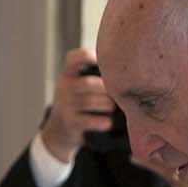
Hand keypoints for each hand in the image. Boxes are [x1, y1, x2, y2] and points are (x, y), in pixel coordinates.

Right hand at [40, 47, 115, 161]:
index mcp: (68, 75)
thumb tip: (127, 69)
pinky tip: (108, 122)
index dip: (87, 56)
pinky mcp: (71, 123)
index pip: (73, 58)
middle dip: (106, 89)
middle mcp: (64, 88)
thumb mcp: (78, 85)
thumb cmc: (78, 103)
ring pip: (93, 102)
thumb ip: (94, 75)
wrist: (59, 130)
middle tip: (115, 95)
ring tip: (112, 108)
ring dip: (108, 106)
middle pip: (88, 83)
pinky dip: (105, 122)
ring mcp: (65, 106)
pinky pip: (94, 121)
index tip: (100, 61)